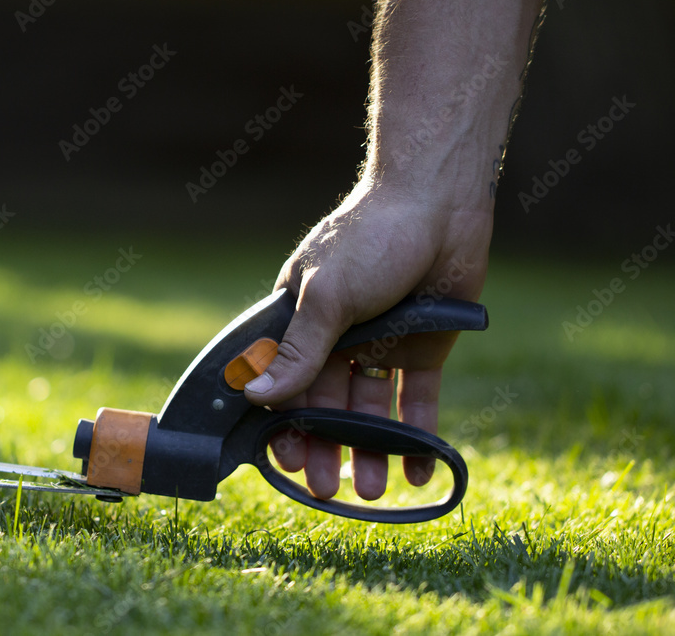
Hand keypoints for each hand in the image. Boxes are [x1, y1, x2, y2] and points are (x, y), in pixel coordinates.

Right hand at [244, 178, 491, 499]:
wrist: (440, 204)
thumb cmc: (371, 238)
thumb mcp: (327, 298)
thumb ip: (298, 353)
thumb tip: (255, 397)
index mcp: (301, 321)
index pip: (284, 383)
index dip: (284, 425)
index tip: (287, 463)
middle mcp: (337, 338)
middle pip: (327, 404)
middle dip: (326, 447)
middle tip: (329, 491)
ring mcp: (380, 345)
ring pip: (370, 409)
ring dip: (371, 448)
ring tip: (374, 491)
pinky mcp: (422, 349)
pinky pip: (416, 399)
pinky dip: (417, 433)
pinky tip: (419, 468)